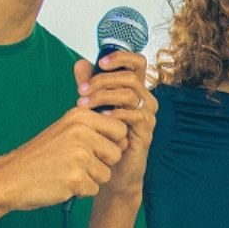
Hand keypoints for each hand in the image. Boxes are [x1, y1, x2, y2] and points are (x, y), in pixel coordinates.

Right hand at [0, 106, 129, 210]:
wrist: (11, 178)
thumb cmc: (41, 156)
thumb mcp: (65, 130)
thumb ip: (93, 128)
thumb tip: (126, 134)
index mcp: (80, 116)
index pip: (119, 129)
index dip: (111, 143)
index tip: (93, 149)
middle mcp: (81, 132)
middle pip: (116, 153)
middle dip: (102, 163)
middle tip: (76, 163)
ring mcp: (79, 155)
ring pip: (106, 174)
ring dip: (90, 178)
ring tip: (66, 172)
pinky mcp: (76, 178)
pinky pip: (94, 189)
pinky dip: (80, 191)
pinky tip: (61, 183)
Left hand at [75, 52, 156, 199]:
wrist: (110, 170)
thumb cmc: (102, 136)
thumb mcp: (92, 106)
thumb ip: (88, 85)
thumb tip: (81, 63)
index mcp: (134, 88)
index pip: (136, 62)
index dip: (121, 57)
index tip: (99, 62)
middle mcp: (145, 98)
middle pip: (131, 76)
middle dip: (103, 80)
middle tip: (81, 90)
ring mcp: (147, 115)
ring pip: (130, 94)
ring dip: (103, 96)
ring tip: (83, 105)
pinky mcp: (146, 131)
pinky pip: (134, 115)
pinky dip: (115, 114)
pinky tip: (99, 118)